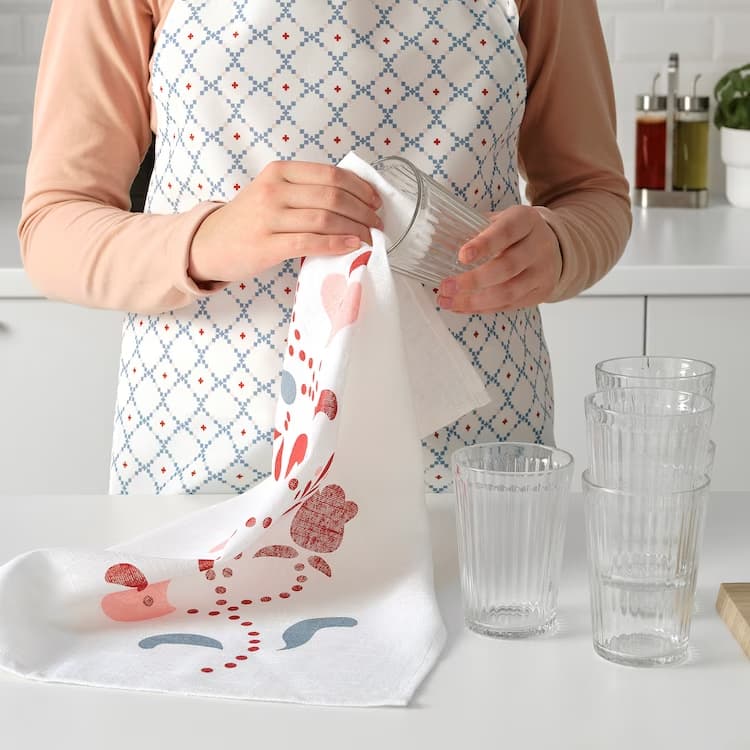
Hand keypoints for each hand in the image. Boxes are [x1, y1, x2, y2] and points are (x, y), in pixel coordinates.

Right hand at [188, 160, 382, 282]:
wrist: (209, 244)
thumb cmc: (248, 220)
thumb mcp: (272, 192)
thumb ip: (304, 190)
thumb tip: (352, 197)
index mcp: (279, 171)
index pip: (331, 175)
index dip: (360, 188)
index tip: (375, 200)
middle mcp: (274, 190)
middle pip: (333, 196)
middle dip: (363, 210)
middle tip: (377, 223)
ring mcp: (269, 217)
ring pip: (325, 218)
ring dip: (356, 228)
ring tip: (370, 237)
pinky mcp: (267, 245)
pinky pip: (310, 242)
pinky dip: (337, 243)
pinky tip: (353, 246)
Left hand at [437, 205, 561, 313]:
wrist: (553, 246)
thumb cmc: (514, 232)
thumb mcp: (500, 220)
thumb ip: (474, 227)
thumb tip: (434, 238)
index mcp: (526, 220)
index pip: (506, 232)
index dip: (484, 244)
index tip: (462, 256)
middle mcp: (538, 246)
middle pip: (507, 267)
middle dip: (473, 280)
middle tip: (446, 286)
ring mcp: (541, 272)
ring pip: (508, 292)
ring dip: (474, 301)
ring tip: (446, 301)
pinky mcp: (539, 293)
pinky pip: (508, 305)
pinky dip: (481, 308)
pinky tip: (460, 307)